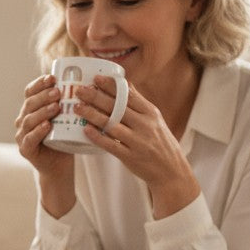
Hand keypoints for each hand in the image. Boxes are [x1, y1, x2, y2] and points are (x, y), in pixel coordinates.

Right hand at [14, 73, 76, 215]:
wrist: (60, 166)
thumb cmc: (65, 138)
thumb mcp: (68, 118)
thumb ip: (72, 102)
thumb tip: (95, 82)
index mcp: (32, 108)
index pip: (31, 91)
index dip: (40, 83)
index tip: (52, 77)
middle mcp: (23, 119)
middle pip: (29, 103)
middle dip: (43, 96)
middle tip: (58, 92)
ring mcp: (22, 134)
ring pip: (29, 119)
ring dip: (42, 111)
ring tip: (56, 107)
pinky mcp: (25, 149)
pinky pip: (29, 138)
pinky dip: (38, 131)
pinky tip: (47, 126)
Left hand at [72, 76, 200, 218]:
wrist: (171, 171)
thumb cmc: (160, 142)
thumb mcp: (155, 119)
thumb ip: (139, 103)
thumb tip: (124, 83)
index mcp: (150, 112)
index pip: (128, 95)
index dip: (111, 86)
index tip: (96, 78)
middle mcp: (145, 124)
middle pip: (117, 107)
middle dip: (96, 97)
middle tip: (79, 90)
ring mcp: (137, 141)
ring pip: (111, 124)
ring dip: (92, 114)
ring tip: (77, 108)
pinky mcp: (130, 156)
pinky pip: (110, 145)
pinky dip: (97, 137)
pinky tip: (85, 130)